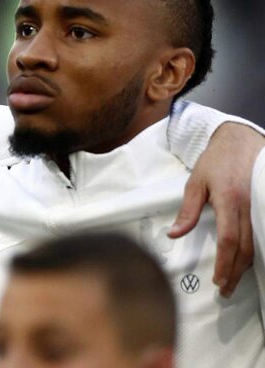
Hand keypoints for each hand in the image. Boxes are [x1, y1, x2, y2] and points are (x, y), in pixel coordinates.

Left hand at [168, 121, 264, 296]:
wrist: (240, 141)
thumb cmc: (215, 161)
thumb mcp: (195, 182)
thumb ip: (187, 210)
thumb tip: (174, 234)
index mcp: (229, 200)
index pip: (229, 239)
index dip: (225, 263)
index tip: (217, 280)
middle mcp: (248, 206)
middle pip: (246, 248)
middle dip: (236, 272)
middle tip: (225, 290)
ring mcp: (260, 206)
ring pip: (257, 243)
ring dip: (245, 265)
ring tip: (234, 281)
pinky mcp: (264, 206)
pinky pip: (262, 233)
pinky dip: (255, 251)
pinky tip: (247, 262)